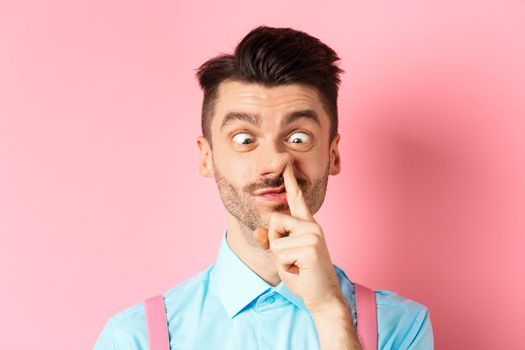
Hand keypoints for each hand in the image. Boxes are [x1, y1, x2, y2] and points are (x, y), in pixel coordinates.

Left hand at [253, 160, 343, 312]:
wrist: (323, 296)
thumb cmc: (304, 275)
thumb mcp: (283, 256)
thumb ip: (271, 242)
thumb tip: (257, 233)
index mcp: (307, 225)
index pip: (297, 200)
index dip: (291, 182)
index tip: (287, 165)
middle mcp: (311, 226)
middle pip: (274, 222)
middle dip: (275, 243)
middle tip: (292, 259)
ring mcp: (312, 235)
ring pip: (275, 240)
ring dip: (280, 258)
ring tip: (297, 265)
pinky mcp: (309, 247)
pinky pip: (279, 252)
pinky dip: (284, 266)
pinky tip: (300, 270)